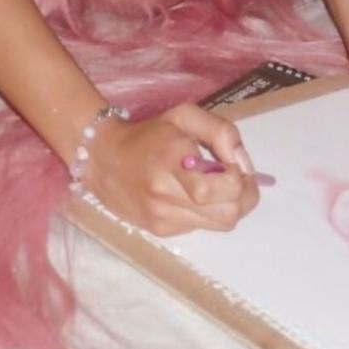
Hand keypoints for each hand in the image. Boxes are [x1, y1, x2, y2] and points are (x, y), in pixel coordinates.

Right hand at [78, 102, 260, 237]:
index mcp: (173, 161)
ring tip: (217, 186)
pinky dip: (207, 212)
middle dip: (242, 196)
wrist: (103, 160)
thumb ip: (221, 132)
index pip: (224, 187)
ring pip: (221, 224)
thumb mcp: (184, 116)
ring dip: (228, 205)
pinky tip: (193, 195)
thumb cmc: (149, 134)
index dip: (239, 178)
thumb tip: (244, 165)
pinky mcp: (162, 232)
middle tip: (234, 177)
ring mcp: (164, 218)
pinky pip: (201, 227)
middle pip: (229, 213)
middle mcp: (167, 195)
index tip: (232, 163)